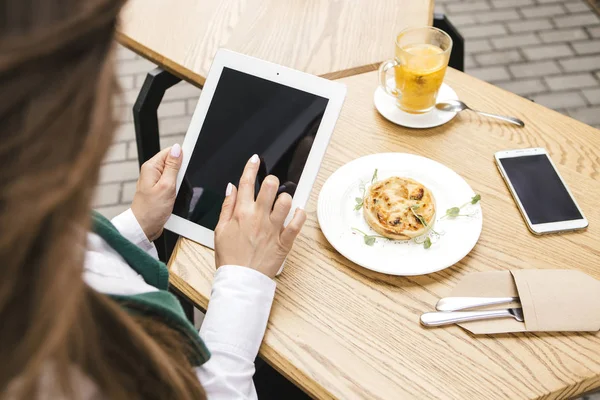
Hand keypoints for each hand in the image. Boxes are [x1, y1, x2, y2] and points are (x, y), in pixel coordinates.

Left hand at [131, 144, 181, 240]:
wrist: (144, 227)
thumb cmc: (151, 210)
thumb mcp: (167, 186)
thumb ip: (173, 167)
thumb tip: (177, 149)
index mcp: (151, 167)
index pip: (170, 152)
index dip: (181, 157)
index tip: (186, 168)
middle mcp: (151, 172)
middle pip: (172, 162)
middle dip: (181, 172)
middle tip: (177, 185)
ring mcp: (155, 181)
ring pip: (174, 174)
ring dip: (179, 182)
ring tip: (174, 193)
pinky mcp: (159, 190)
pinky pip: (171, 184)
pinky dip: (176, 189)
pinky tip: (174, 197)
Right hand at [214, 154, 306, 277]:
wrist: (240, 280)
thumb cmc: (230, 257)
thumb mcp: (220, 230)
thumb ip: (227, 207)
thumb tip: (231, 188)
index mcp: (241, 213)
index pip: (247, 183)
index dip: (251, 167)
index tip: (255, 160)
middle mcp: (258, 218)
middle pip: (270, 186)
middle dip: (272, 180)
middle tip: (271, 184)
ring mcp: (273, 229)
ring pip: (286, 202)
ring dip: (285, 198)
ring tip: (282, 202)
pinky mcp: (284, 242)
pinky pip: (297, 223)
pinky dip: (300, 215)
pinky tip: (297, 213)